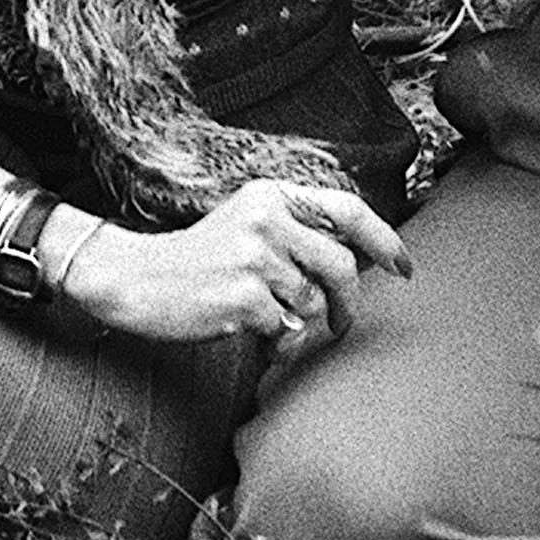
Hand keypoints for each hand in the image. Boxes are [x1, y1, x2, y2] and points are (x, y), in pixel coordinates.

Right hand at [52, 179, 411, 354]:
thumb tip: (360, 261)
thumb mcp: (247, 225)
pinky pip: (285, 330)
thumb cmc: (198, 260)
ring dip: (302, 326)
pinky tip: (251, 335)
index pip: (347, 209)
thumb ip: (296, 232)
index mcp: (271, 195)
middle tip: (342, 325)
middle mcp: (266, 218)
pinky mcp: (241, 296)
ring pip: (314, 303)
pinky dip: (277, 344)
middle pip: (341, 265)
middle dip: (350, 303)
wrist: (135, 278)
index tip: (405, 268)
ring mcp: (253, 257)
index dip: (384, 239)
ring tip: (273, 326)